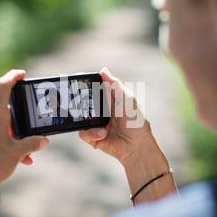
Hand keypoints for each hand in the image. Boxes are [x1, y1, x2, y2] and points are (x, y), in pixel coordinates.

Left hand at [0, 69, 48, 186]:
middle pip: (6, 110)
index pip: (3, 87)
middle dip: (21, 121)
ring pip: (2, 124)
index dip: (13, 76)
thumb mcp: (18, 152)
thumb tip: (43, 140)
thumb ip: (32, 143)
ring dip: (15, 136)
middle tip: (32, 132)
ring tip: (26, 153)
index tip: (22, 74)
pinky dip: (7, 141)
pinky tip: (19, 158)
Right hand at [79, 67, 174, 199]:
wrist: (137, 147)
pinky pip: (83, 133)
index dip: (86, 88)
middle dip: (82, 106)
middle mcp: (101, 112)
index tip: (80, 85)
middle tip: (84, 106)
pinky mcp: (93, 138)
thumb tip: (103, 70)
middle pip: (83, 104)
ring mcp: (96, 125)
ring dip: (91, 123)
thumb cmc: (136, 123)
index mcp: (109, 101)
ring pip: (81, 119)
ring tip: (104, 128)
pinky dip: (92, 133)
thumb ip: (115, 85)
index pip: (93, 91)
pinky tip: (103, 134)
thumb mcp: (127, 100)